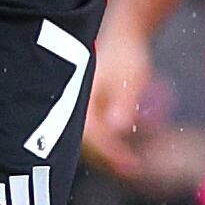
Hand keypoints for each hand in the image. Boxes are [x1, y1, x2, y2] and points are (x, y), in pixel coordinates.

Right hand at [81, 19, 159, 177]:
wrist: (123, 36)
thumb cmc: (127, 55)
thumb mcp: (130, 79)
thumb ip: (123, 103)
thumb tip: (116, 128)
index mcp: (80, 97)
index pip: (91, 134)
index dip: (110, 152)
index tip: (129, 163)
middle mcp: (73, 104)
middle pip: (85, 141)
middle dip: (106, 157)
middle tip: (129, 168)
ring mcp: (78, 106)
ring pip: (87, 138)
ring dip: (105, 152)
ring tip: (127, 163)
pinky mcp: (85, 108)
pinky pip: (92, 130)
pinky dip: (106, 141)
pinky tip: (121, 147)